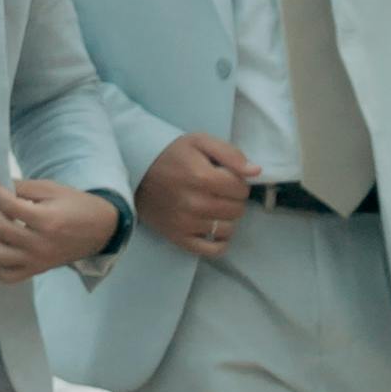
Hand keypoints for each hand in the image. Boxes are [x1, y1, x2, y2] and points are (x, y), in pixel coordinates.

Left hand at [0, 173, 120, 279]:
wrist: (101, 229)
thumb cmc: (77, 205)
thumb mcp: (52, 189)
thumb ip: (23, 187)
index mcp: (47, 220)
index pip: (9, 206)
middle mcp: (41, 244)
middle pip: (1, 231)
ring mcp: (38, 261)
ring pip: (0, 256)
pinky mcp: (38, 270)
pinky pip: (8, 275)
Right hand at [133, 131, 257, 259]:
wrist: (134, 170)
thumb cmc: (171, 155)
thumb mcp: (200, 142)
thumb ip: (230, 154)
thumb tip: (255, 172)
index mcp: (202, 177)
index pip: (241, 188)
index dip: (237, 181)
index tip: (223, 177)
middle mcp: (196, 203)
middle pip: (237, 209)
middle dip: (232, 199)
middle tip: (216, 191)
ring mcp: (187, 223)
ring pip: (228, 228)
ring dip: (225, 218)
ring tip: (211, 206)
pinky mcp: (179, 237)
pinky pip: (213, 249)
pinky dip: (219, 242)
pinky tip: (213, 229)